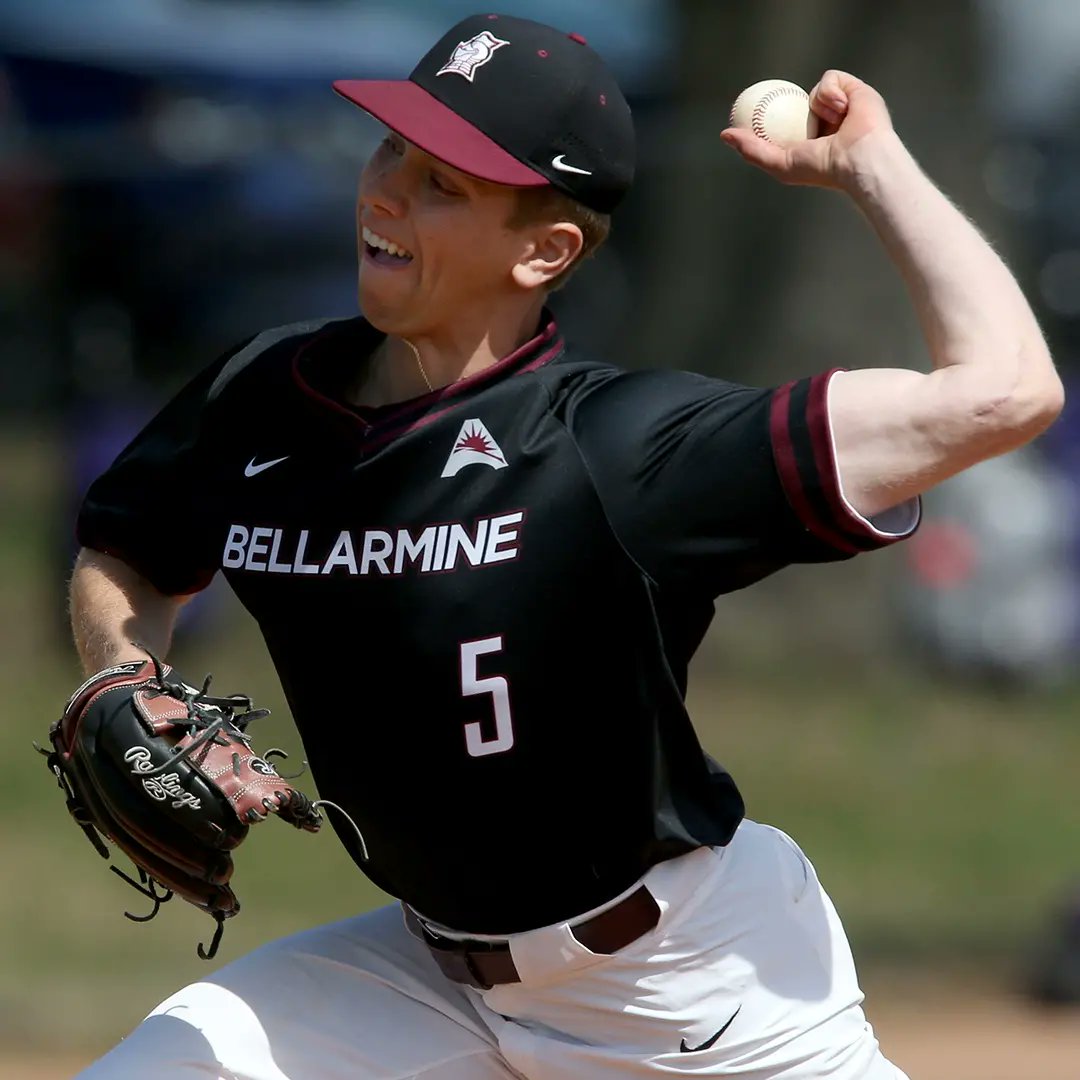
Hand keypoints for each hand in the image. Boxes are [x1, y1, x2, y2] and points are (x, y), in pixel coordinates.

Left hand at [720, 70, 895, 189]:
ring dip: (819, 104)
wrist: (858, 156)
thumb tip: (724, 134)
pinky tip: (841, 109)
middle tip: (773, 98)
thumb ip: (751, 150)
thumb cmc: (821, 167)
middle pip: (800, 101)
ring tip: (833, 122)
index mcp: (811, 139)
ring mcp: (841, 105)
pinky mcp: (854, 90)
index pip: (786, 121)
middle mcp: (826, 122)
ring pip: (815, 90)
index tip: (754, 112)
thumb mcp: (779, 163)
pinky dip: (832, 93)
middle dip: (789, 100)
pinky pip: (831, 78)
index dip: (771, 115)